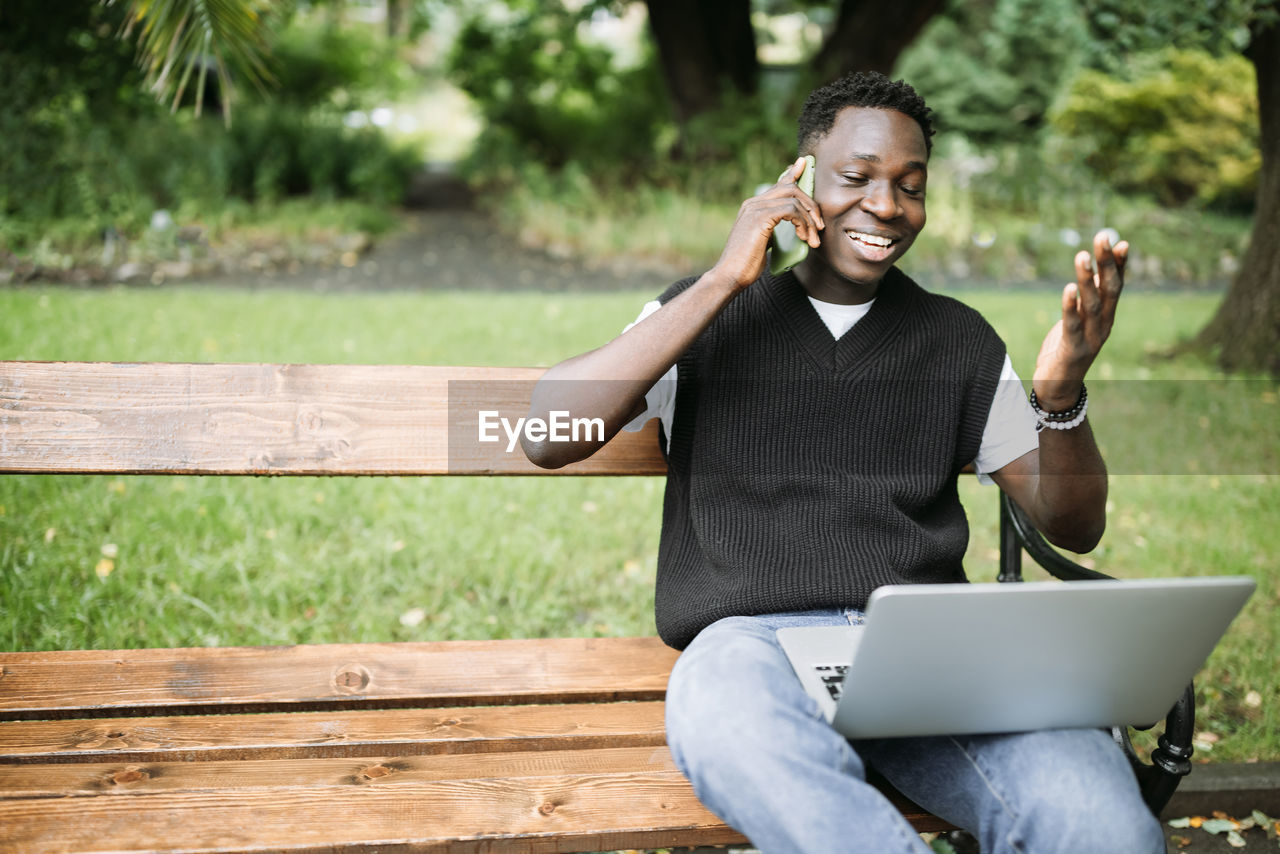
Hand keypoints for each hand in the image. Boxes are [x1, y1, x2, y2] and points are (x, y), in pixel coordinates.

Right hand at [708, 157, 823, 291]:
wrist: (731, 275)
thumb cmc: (747, 263)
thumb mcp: (763, 241)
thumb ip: (773, 229)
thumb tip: (792, 227)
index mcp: (752, 206)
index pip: (778, 185)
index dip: (792, 174)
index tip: (804, 165)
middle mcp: (753, 203)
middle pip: (790, 188)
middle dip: (811, 205)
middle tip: (819, 227)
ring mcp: (756, 208)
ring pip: (794, 198)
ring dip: (809, 219)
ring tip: (813, 238)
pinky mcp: (761, 217)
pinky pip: (791, 210)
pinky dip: (802, 222)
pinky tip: (804, 237)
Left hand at [1033, 230, 1127, 409]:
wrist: (1058, 389)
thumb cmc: (1067, 350)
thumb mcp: (1079, 320)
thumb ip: (1088, 299)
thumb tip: (1096, 271)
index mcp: (1106, 317)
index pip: (1116, 286)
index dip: (1119, 265)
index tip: (1121, 242)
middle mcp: (1103, 326)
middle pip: (1108, 291)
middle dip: (1107, 263)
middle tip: (1102, 237)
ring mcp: (1090, 339)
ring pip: (1091, 305)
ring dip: (1087, 279)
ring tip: (1082, 255)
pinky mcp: (1072, 350)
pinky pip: (1072, 325)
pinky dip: (1070, 306)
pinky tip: (1068, 288)